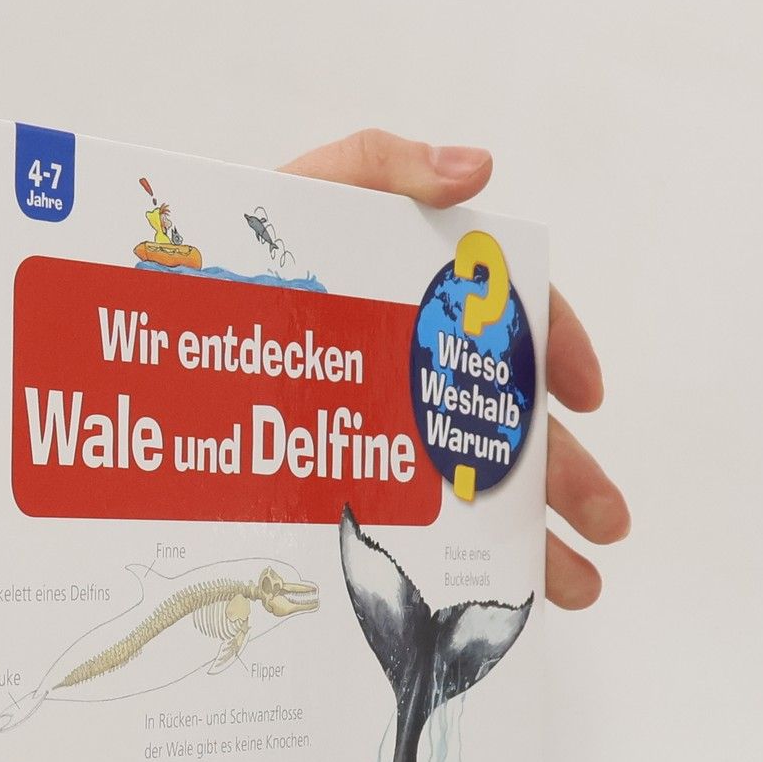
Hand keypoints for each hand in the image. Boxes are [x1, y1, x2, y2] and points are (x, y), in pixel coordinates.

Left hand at [282, 129, 627, 608]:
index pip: (516, 323)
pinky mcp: (347, 488)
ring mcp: (385, 438)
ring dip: (533, 542)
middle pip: (511, 428)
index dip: (561, 351)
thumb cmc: (234, 256)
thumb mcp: (304, 194)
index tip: (586, 396)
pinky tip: (494, 597)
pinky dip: (459, 568)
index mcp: (423, 304)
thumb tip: (479, 169)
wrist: (154, 336)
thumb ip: (383, 164)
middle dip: (570, 478)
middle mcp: (416, 377)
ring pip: (476, 495)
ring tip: (575, 589)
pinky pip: (413, 534)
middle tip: (608, 523)